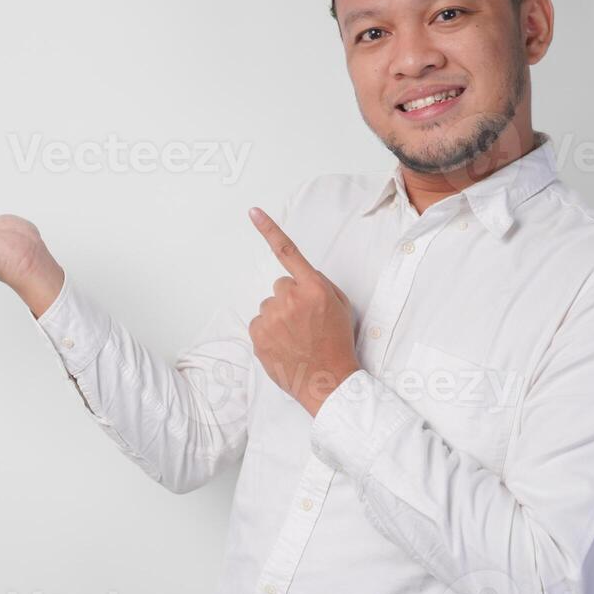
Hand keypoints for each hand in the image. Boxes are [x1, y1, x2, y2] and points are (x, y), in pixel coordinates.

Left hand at [246, 207, 358, 416]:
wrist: (328, 381)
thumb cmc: (337, 343)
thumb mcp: (341, 306)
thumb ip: (320, 284)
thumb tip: (300, 276)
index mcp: (314, 288)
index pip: (288, 253)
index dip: (269, 229)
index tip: (253, 212)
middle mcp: (291, 299)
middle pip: (280, 286)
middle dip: (290, 299)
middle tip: (305, 322)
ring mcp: (272, 317)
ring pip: (269, 306)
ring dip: (279, 317)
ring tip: (296, 337)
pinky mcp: (259, 335)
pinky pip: (259, 324)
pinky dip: (269, 332)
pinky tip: (285, 345)